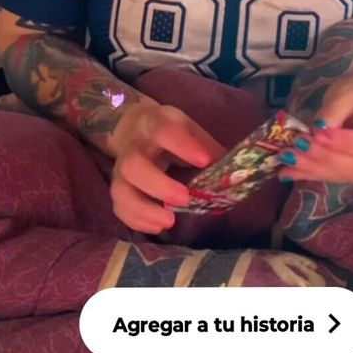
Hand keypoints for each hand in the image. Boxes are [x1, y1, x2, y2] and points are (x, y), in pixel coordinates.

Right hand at [110, 98, 226, 233]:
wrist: (132, 127)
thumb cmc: (168, 131)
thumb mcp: (187, 127)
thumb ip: (206, 146)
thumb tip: (234, 172)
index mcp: (154, 125)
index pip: (164, 131)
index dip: (183, 146)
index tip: (204, 161)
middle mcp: (133, 147)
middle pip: (134, 165)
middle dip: (159, 185)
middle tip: (184, 199)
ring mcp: (121, 170)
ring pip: (121, 191)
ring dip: (144, 209)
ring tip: (169, 222)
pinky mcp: (118, 188)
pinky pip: (119, 207)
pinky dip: (137, 221)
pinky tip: (158, 227)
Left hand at [279, 73, 352, 186]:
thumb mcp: (349, 91)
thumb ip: (334, 110)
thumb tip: (318, 130)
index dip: (344, 142)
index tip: (317, 133)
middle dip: (325, 159)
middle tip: (294, 149)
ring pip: (348, 176)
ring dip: (315, 169)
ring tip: (286, 160)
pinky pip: (338, 178)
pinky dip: (312, 174)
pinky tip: (288, 172)